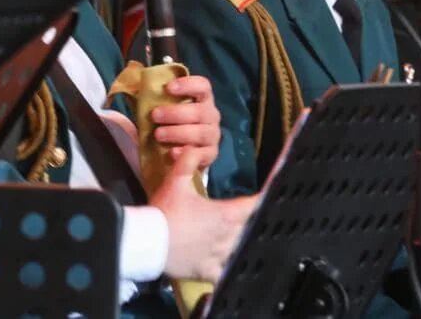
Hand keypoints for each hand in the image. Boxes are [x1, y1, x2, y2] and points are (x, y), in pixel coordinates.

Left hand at [150, 74, 220, 168]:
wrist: (183, 148)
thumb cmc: (172, 121)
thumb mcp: (164, 105)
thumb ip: (152, 95)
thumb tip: (130, 84)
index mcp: (202, 98)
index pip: (202, 86)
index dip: (187, 85)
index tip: (168, 88)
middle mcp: (211, 115)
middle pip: (199, 111)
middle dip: (175, 113)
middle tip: (155, 115)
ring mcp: (212, 136)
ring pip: (200, 133)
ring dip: (178, 133)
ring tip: (158, 134)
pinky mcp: (210, 155)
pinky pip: (202, 154)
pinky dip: (186, 153)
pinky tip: (172, 152)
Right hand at [152, 147, 258, 281]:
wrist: (147, 242)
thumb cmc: (164, 212)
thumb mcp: (175, 182)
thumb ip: (188, 162)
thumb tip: (196, 147)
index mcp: (225, 214)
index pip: (254, 205)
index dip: (265, 198)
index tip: (272, 193)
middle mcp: (228, 236)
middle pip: (251, 227)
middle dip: (253, 220)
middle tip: (252, 215)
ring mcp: (220, 256)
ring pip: (242, 249)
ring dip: (243, 241)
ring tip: (244, 236)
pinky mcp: (209, 271)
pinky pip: (227, 272)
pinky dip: (231, 268)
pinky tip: (233, 266)